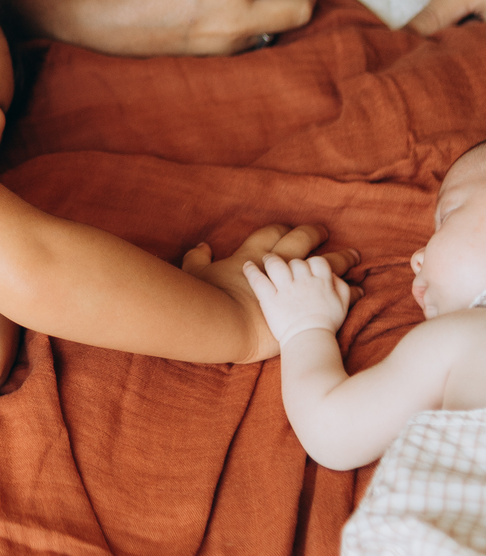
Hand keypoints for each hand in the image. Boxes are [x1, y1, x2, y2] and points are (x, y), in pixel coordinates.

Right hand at [183, 224, 358, 360]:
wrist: (232, 326)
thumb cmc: (211, 301)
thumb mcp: (196, 275)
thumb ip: (197, 258)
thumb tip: (202, 246)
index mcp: (254, 258)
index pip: (271, 237)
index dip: (280, 231)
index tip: (288, 229)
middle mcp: (280, 269)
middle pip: (301, 244)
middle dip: (313, 234)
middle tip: (323, 231)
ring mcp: (299, 287)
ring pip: (325, 266)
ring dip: (341, 260)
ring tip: (353, 257)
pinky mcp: (311, 306)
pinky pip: (336, 295)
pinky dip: (350, 291)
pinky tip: (359, 290)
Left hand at [242, 251, 352, 349]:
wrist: (309, 341)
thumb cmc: (326, 325)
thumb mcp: (342, 305)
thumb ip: (341, 287)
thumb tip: (336, 275)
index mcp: (321, 283)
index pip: (317, 261)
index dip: (312, 262)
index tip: (307, 267)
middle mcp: (303, 282)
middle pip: (296, 262)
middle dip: (291, 262)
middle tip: (284, 264)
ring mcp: (285, 289)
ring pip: (276, 264)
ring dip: (270, 259)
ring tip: (266, 259)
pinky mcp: (269, 299)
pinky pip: (257, 279)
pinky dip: (250, 271)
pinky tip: (247, 265)